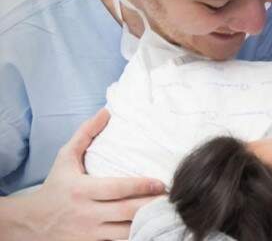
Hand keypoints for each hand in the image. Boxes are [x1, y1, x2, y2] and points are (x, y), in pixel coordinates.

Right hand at [7, 109, 165, 240]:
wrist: (31, 222)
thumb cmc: (55, 185)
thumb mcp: (65, 157)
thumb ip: (86, 133)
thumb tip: (106, 111)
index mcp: (82, 190)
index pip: (117, 189)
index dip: (140, 186)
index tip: (160, 183)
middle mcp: (87, 213)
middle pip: (126, 211)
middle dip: (151, 205)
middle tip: (171, 198)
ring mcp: (89, 233)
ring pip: (125, 232)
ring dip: (147, 223)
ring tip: (165, 213)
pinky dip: (135, 236)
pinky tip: (149, 228)